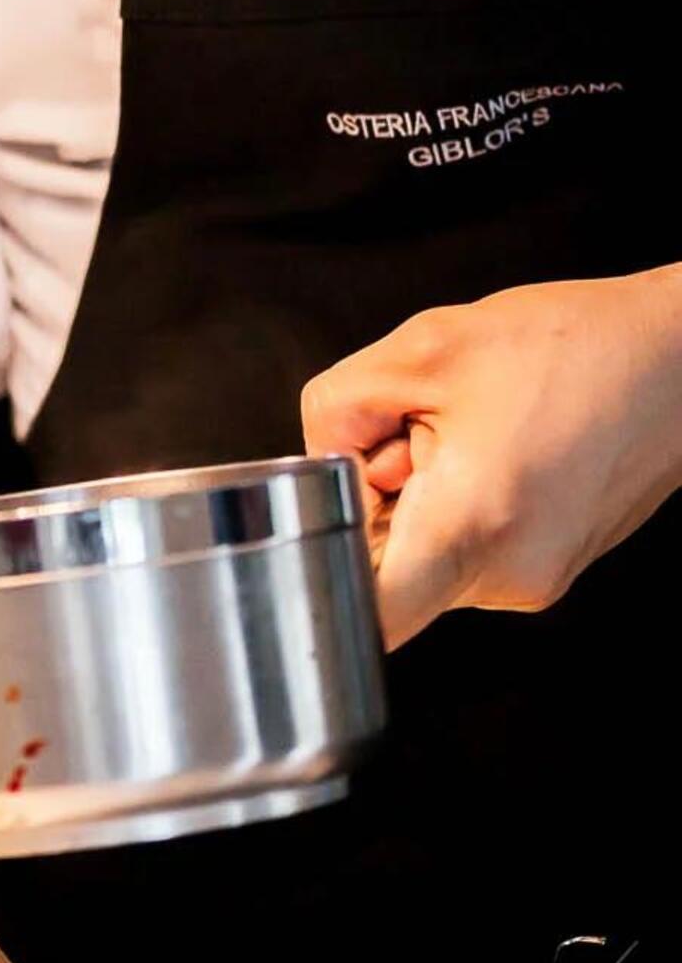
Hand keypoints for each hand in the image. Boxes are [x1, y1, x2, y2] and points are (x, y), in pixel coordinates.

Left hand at [302, 268, 681, 646]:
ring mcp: (534, 581)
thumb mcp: (423, 349)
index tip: (316, 527)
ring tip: (468, 434)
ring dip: (418, 503)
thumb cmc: (569, 345)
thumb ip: (337, 410)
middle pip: (386, 575)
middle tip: (413, 435)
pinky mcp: (548, 571)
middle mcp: (508, 575)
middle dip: (374, 505)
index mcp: (472, 524)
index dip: (323, 578)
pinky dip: (456, 508)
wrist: (676, 358)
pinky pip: (466, 553)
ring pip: (425, 561)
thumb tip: (318, 462)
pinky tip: (494, 450)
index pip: (370, 616)